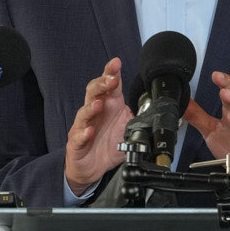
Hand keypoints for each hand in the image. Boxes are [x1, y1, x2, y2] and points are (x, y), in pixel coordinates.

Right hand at [64, 58, 131, 193]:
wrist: (92, 168)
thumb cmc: (107, 146)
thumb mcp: (128, 130)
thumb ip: (138, 118)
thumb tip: (153, 111)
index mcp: (109, 106)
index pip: (109, 85)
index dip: (111, 72)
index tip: (116, 62)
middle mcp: (95, 113)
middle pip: (93, 92)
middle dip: (102, 84)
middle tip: (112, 80)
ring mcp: (83, 126)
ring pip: (84, 112)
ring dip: (91, 107)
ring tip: (99, 105)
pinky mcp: (76, 142)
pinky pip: (78, 136)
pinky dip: (84, 133)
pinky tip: (89, 131)